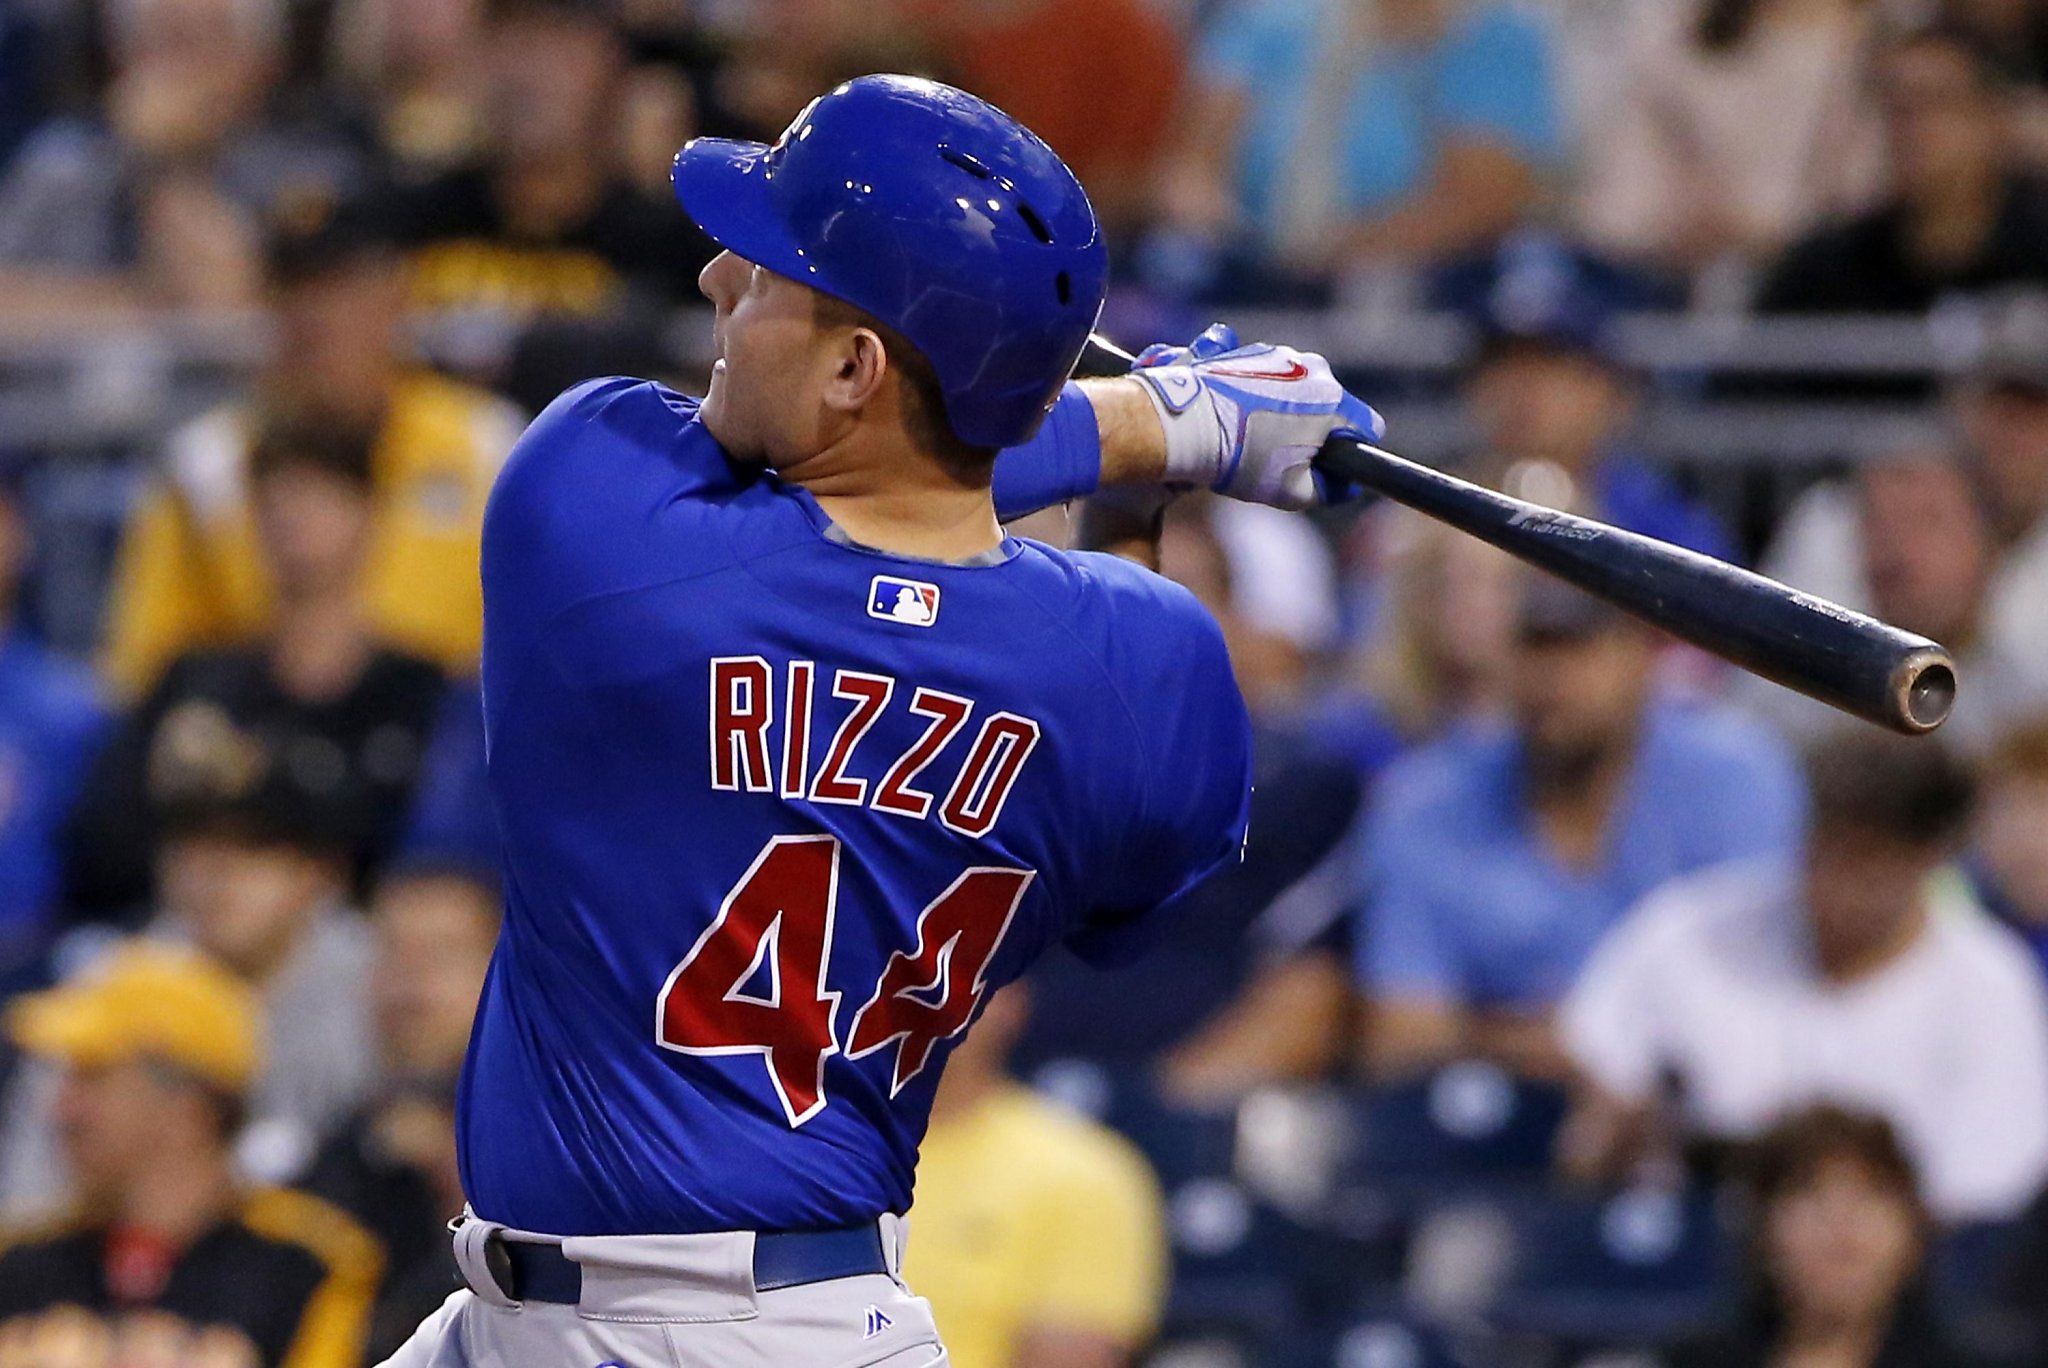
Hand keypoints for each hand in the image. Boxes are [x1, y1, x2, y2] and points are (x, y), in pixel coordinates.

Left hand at [1132, 323, 1383, 509]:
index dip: (1353, 451)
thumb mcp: (1291, 492)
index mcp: (1334, 401)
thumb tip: (1344, 486)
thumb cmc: (1239, 460)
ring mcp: (1279, 354)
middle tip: (1280, 457)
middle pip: (1330, 405)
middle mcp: (1313, 369)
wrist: (1181, 421)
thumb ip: (1329, 490)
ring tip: (1248, 436)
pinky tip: (1232, 412)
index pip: (1367, 427)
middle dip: (1313, 430)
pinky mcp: (1247, 350)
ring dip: (1282, 410)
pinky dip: (1254, 391)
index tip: (1330, 466)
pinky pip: (1263, 374)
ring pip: (1296, 388)